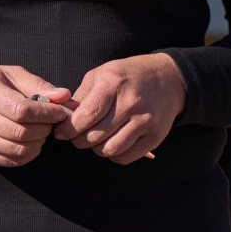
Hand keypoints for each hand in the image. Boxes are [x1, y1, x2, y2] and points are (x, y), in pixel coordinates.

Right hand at [0, 65, 72, 167]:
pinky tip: (31, 142)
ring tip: (41, 130)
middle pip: (22, 133)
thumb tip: (64, 96)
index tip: (59, 111)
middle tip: (52, 121)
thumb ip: (38, 86)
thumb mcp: (10, 74)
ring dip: (38, 142)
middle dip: (45, 129)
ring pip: (18, 150)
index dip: (46, 114)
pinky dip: (28, 154)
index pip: (22, 111)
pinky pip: (11, 161)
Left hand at [51, 52, 185, 164]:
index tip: (61, 132)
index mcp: (113, 84)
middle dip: (78, 140)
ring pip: (109, 150)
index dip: (69, 129)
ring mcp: (145, 121)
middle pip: (95, 136)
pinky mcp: (154, 137)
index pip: (86, 116)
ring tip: (95, 140)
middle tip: (76, 137)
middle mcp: (130, 103)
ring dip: (96, 149)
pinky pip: (126, 157)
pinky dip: (114, 155)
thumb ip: (83, 95)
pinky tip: (111, 143)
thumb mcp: (103, 73)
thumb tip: (64, 117)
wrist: (169, 79)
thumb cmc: (130, 76)